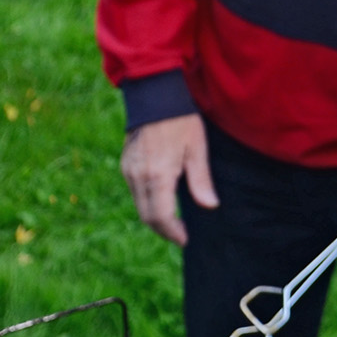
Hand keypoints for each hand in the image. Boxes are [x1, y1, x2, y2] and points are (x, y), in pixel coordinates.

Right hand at [120, 113, 217, 246]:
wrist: (155, 97)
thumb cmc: (181, 121)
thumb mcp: (197, 148)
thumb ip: (201, 179)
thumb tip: (210, 206)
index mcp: (158, 175)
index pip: (161, 216)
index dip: (173, 232)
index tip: (185, 239)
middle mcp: (138, 177)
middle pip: (147, 216)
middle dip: (164, 230)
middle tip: (181, 235)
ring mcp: (129, 171)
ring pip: (139, 206)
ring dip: (155, 217)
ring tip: (174, 222)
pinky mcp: (126, 165)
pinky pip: (135, 192)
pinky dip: (147, 202)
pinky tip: (163, 201)